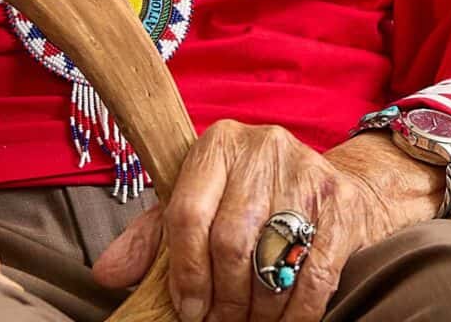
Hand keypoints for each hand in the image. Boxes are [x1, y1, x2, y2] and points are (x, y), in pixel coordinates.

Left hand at [91, 123, 439, 321]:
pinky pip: (314, 275)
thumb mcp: (200, 204)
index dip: (185, 274)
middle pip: (230, 241)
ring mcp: (308, 173)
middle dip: (222, 298)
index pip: (187, 214)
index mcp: (217, 144)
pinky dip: (296, 313)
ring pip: (271, 261)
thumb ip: (154, 238)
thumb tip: (108, 273)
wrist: (337, 186)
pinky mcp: (342, 204)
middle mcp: (263, 148)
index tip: (189, 310)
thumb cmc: (253, 200)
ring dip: (256, 310)